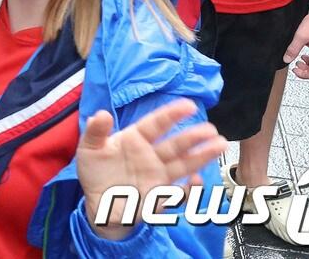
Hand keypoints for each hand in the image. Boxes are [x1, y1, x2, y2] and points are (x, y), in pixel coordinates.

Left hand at [77, 100, 226, 240]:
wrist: (97, 202)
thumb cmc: (95, 171)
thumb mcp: (89, 149)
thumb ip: (95, 131)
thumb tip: (101, 115)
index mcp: (135, 139)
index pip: (156, 124)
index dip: (172, 114)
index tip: (188, 105)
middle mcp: (151, 156)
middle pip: (176, 144)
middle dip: (194, 137)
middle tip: (212, 130)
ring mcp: (158, 175)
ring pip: (183, 164)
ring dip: (201, 156)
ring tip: (219, 146)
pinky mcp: (159, 196)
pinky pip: (178, 193)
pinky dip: (188, 189)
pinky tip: (195, 181)